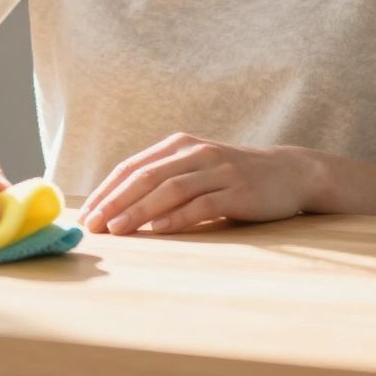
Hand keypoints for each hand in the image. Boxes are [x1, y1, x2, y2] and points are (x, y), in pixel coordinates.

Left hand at [77, 133, 319, 234]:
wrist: (289, 173)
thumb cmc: (234, 177)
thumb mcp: (197, 168)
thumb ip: (165, 179)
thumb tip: (116, 207)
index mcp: (180, 145)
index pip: (133, 167)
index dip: (107, 191)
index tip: (86, 215)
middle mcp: (197, 153)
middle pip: (147, 176)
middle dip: (115, 202)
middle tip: (93, 225)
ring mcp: (219, 170)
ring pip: (170, 189)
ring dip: (139, 210)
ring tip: (117, 229)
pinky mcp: (238, 191)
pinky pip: (202, 204)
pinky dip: (177, 217)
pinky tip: (158, 229)